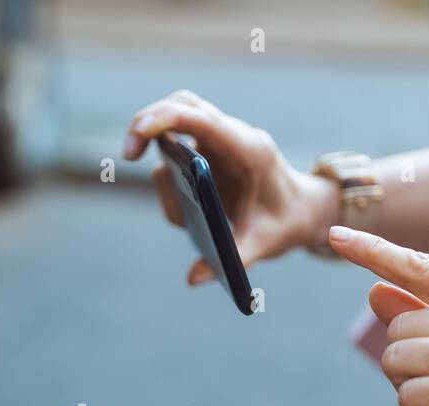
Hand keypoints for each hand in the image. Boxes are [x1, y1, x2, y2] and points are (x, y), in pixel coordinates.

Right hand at [123, 90, 333, 284]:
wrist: (300, 210)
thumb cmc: (284, 223)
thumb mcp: (264, 244)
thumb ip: (233, 258)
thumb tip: (193, 278)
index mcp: (250, 150)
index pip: (205, 120)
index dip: (169, 118)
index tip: (140, 133)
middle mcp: (233, 137)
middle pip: (183, 105)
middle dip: (149, 124)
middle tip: (128, 155)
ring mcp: (218, 141)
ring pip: (176, 124)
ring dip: (161, 164)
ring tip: (183, 213)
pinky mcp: (207, 150)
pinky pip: (176, 154)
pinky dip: (169, 181)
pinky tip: (189, 212)